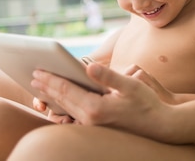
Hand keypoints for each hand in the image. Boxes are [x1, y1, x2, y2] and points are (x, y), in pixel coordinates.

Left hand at [31, 63, 172, 139]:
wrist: (160, 127)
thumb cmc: (147, 104)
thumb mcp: (131, 85)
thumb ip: (108, 75)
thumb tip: (87, 65)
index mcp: (96, 108)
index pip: (66, 91)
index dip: (51, 79)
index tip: (38, 70)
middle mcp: (91, 120)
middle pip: (62, 100)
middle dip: (47, 87)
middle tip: (34, 75)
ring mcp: (93, 127)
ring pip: (67, 109)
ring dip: (53, 97)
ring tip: (43, 88)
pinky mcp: (98, 129)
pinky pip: (74, 116)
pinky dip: (64, 106)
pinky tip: (61, 101)